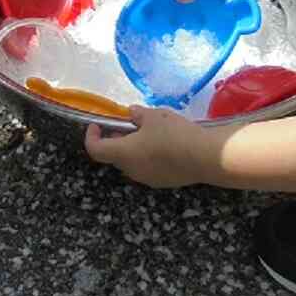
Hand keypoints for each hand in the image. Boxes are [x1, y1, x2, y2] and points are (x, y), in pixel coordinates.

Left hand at [83, 106, 205, 187]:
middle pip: (115, 156)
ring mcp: (147, 179)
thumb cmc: (173, 134)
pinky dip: (148, 155)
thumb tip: (131, 114)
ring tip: (149, 132)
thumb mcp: (154, 116)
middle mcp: (131, 170)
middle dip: (116, 139)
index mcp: (123, 154)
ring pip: (132, 162)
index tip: (97, 124)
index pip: (95, 150)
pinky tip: (164, 144)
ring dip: (133, 148)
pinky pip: (148, 167)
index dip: (91, 137)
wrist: (205, 157)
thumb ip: (138, 114)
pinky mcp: (163, 182)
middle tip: (127, 124)